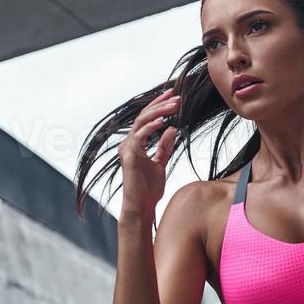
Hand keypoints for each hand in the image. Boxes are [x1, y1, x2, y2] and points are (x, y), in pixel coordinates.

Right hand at [119, 87, 180, 213]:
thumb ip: (165, 147)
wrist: (141, 207)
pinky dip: (151, 127)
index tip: (173, 96)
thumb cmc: (148, 189)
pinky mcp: (129, 157)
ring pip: (141, 122)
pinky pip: (139, 137)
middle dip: (160, 104)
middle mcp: (128, 143)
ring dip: (158, 112)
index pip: (146, 119)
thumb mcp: (160, 163)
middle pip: (143, 116)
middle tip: (176, 96)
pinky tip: (163, 122)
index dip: (158, 106)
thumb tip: (172, 129)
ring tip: (174, 105)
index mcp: (134, 143)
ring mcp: (127, 149)